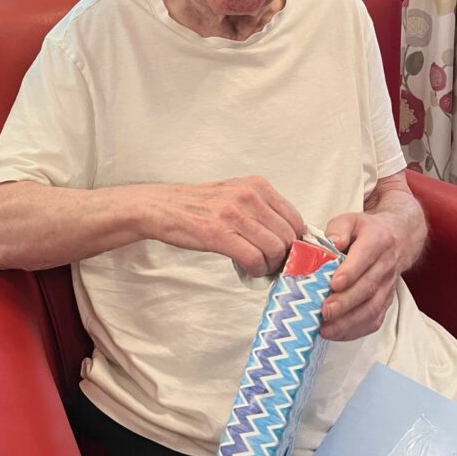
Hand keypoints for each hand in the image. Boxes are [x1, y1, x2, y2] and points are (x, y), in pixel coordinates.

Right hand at [149, 176, 304, 277]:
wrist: (161, 207)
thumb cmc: (198, 205)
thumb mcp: (235, 194)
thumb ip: (261, 209)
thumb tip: (289, 235)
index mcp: (256, 185)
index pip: (295, 219)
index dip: (295, 241)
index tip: (288, 253)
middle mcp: (248, 196)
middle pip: (287, 236)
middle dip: (284, 257)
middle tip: (272, 264)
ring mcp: (233, 214)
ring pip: (274, 249)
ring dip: (270, 265)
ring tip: (259, 267)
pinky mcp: (219, 233)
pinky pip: (253, 259)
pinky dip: (256, 270)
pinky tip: (248, 269)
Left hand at [321, 211, 403, 340]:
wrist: (400, 237)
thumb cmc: (368, 230)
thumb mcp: (351, 220)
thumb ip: (338, 229)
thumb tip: (331, 244)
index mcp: (377, 241)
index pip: (365, 257)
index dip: (350, 272)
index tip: (333, 284)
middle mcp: (386, 265)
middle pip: (367, 287)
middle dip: (345, 302)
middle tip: (324, 311)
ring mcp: (388, 286)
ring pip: (372, 308)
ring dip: (349, 321)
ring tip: (326, 329)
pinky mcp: (387, 300)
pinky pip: (375, 319)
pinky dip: (356, 330)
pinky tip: (337, 333)